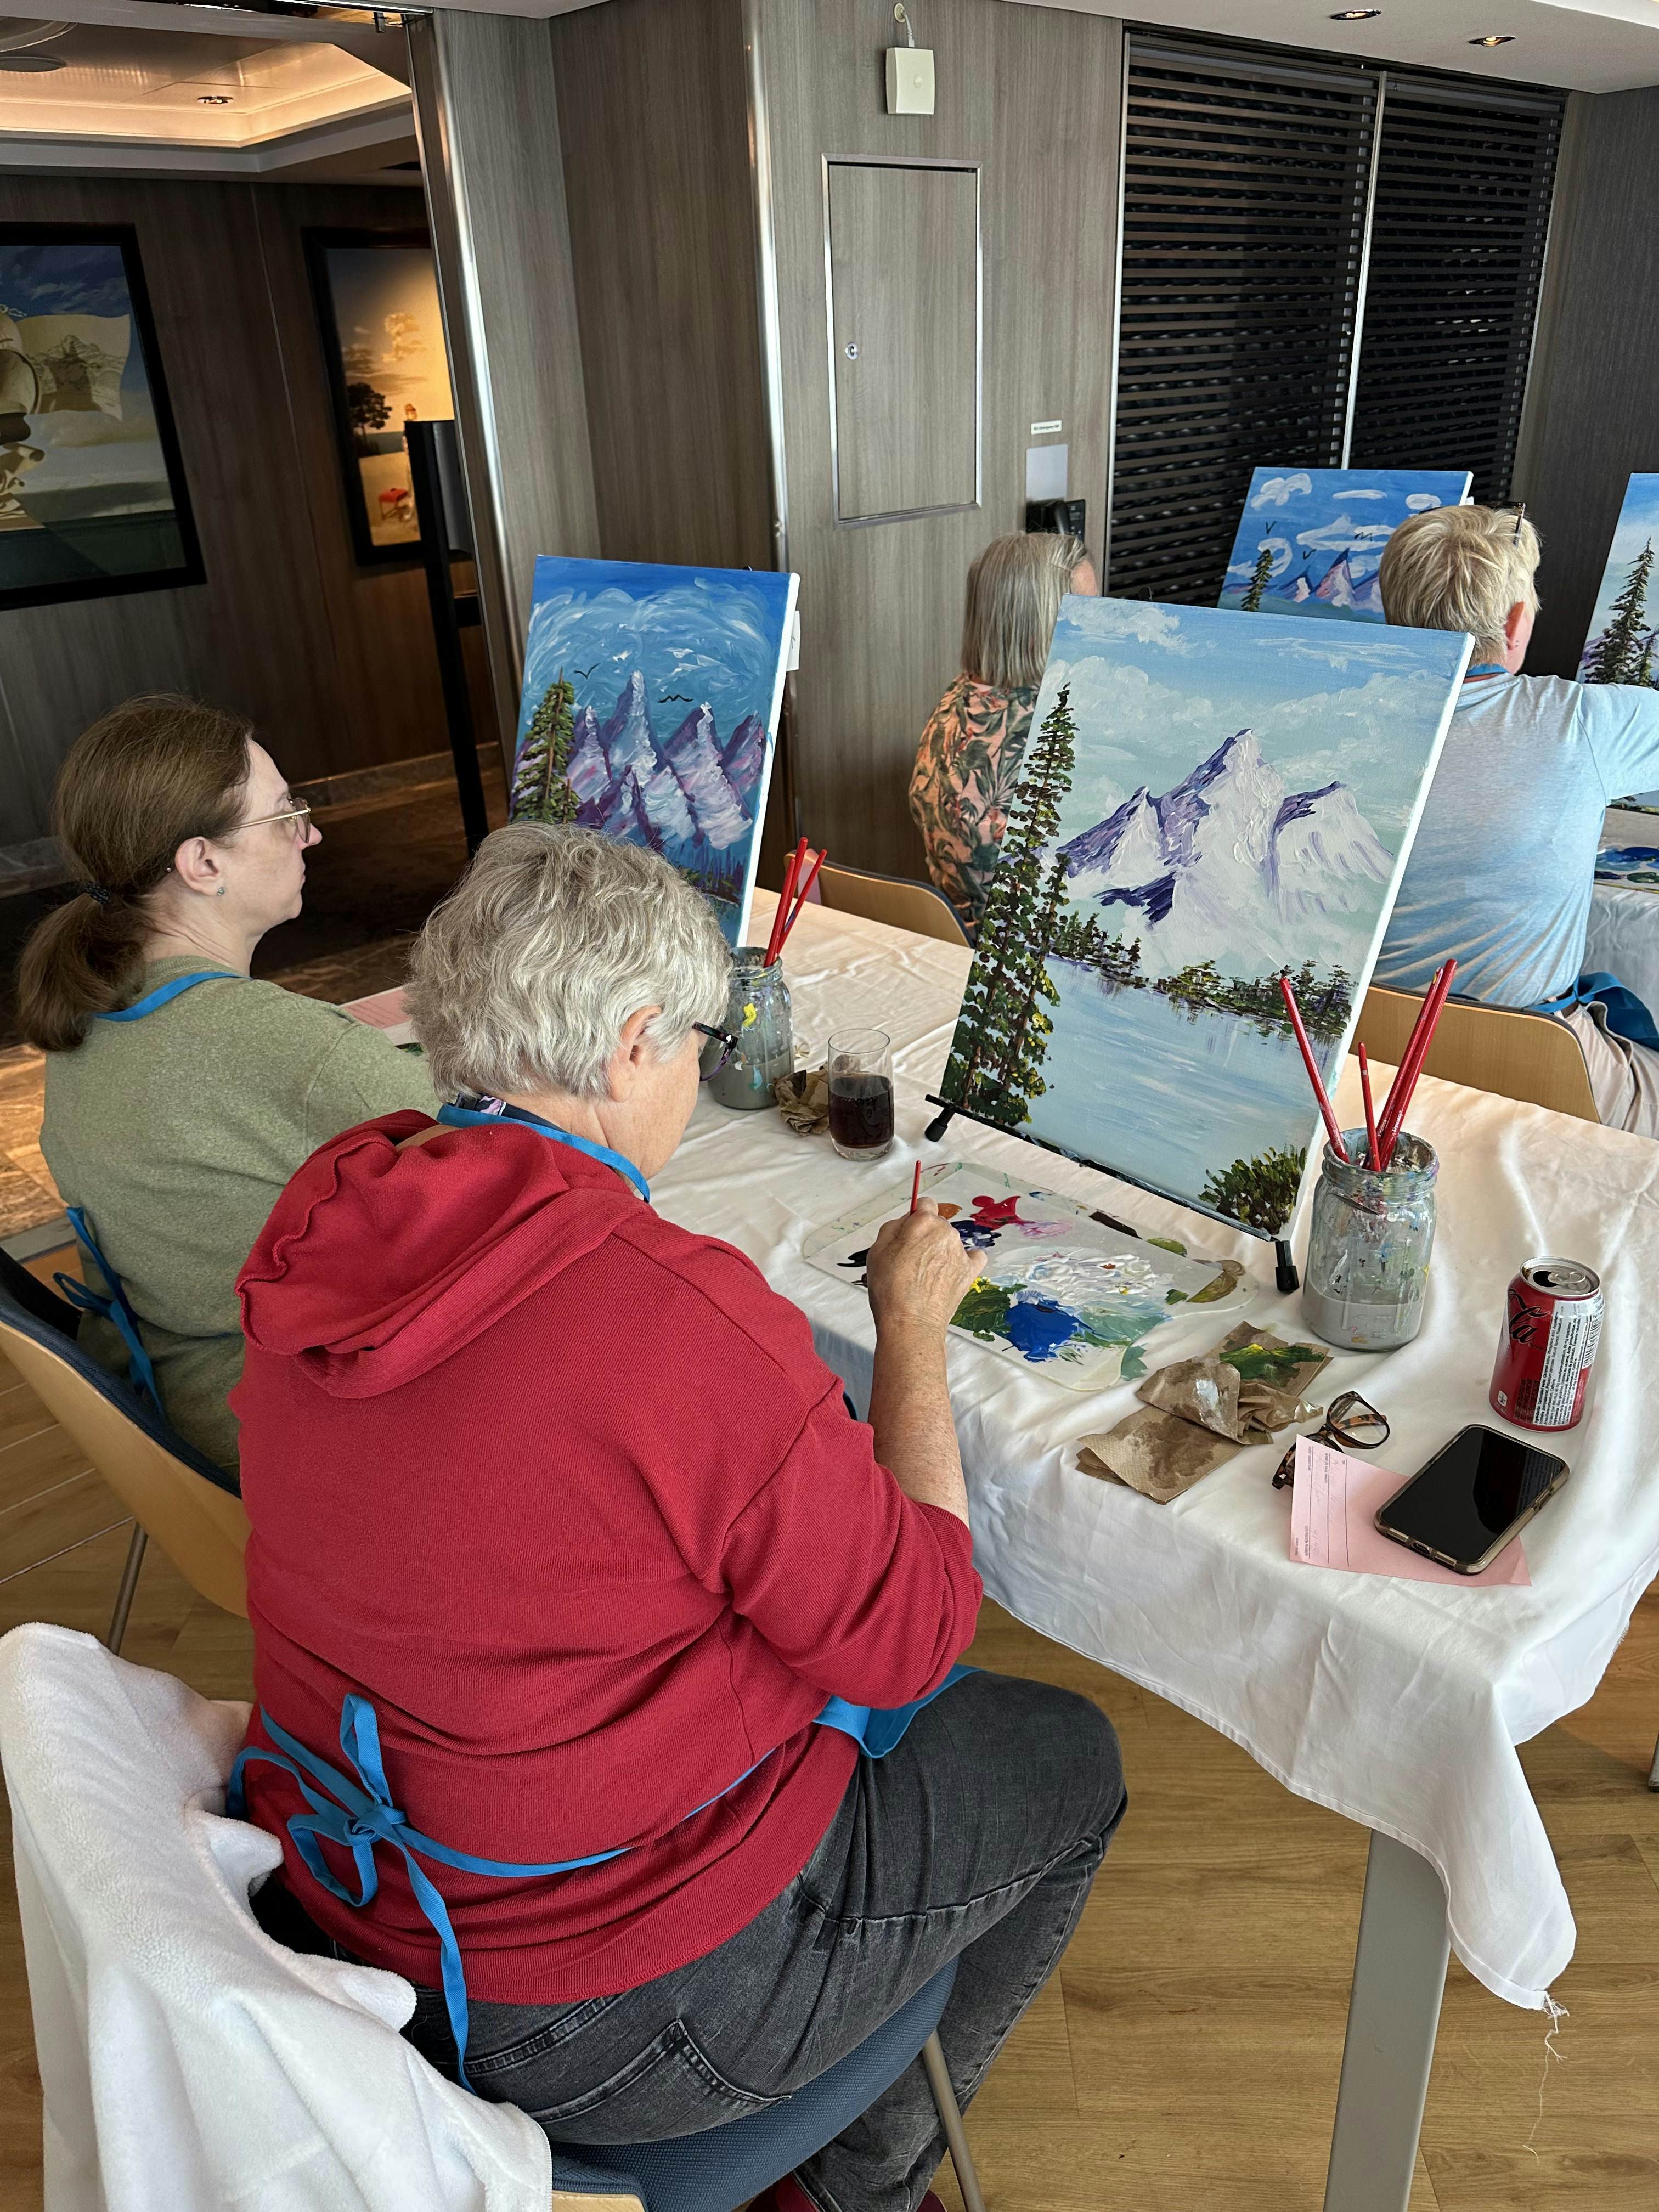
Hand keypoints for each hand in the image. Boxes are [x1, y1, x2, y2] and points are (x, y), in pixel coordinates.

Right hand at [864, 1197, 980, 1334]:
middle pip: (937, 1224)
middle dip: (925, 1236)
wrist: (910, 1322)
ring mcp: (960, 1252)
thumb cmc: (891, 1290)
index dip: (914, 1217)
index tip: (908, 1231)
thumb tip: (906, 1220)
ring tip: (924, 1275)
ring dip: (940, 1251)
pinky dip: (964, 1261)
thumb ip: (893, 1227)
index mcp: (923, 1222)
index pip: (925, 1204)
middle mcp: (946, 1232)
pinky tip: (951, 1271)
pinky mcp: (970, 1271)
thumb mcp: (877, 1250)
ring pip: (950, 1241)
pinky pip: (973, 1256)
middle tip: (910, 1259)